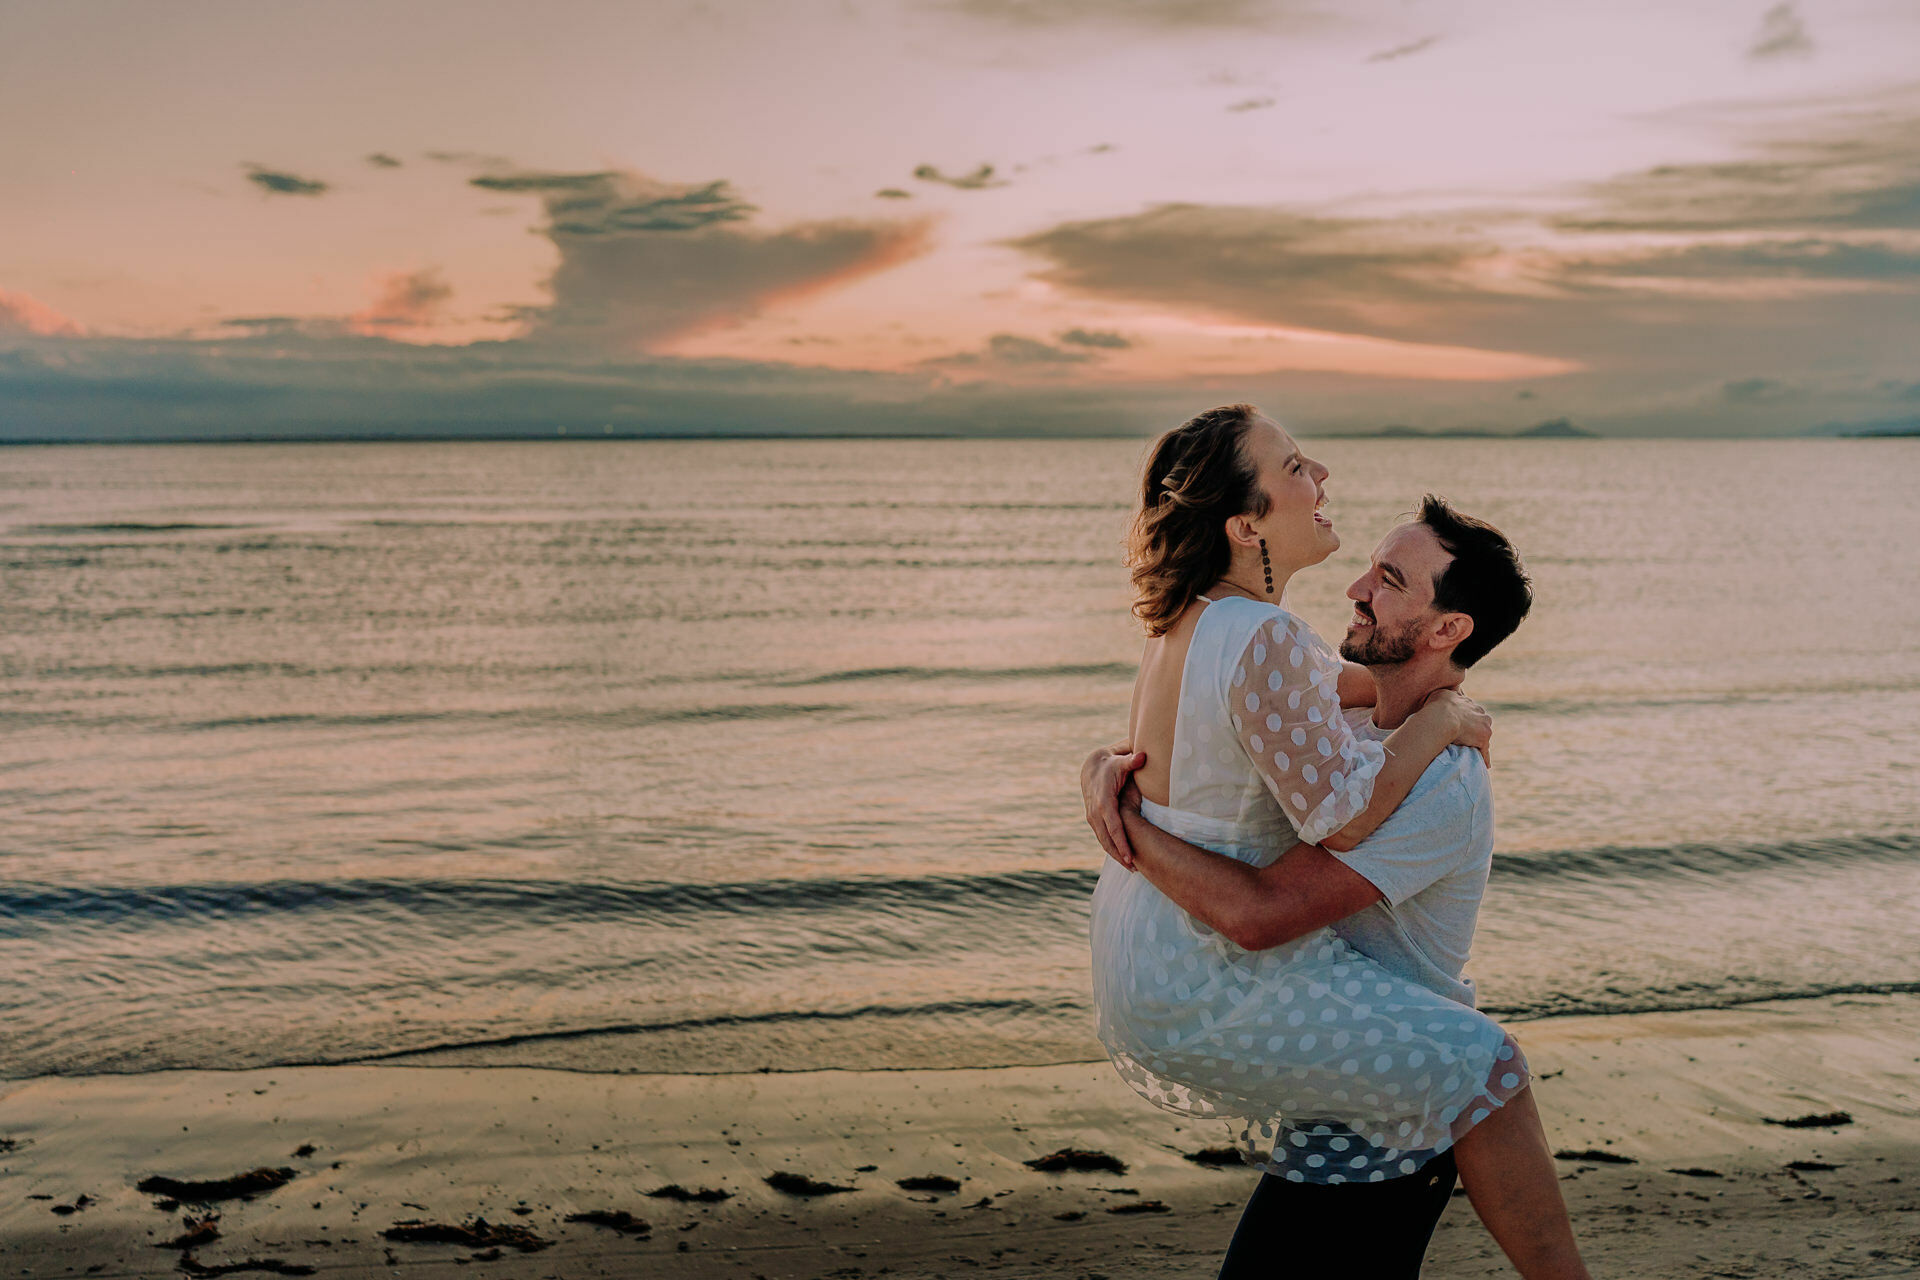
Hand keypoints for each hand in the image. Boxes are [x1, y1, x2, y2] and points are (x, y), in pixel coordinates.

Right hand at [1082, 745, 1147, 869]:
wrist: (1092, 767)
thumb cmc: (1111, 765)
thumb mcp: (1121, 761)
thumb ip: (1133, 761)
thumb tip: (1144, 756)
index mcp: (1103, 801)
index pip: (1113, 826)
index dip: (1122, 843)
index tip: (1131, 857)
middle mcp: (1095, 812)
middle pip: (1107, 839)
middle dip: (1120, 855)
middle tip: (1135, 868)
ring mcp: (1092, 817)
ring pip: (1103, 841)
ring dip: (1116, 855)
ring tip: (1132, 867)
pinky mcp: (1093, 820)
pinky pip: (1102, 838)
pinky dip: (1112, 849)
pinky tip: (1123, 858)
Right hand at [1419, 687, 1492, 768]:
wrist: (1442, 717)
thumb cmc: (1437, 706)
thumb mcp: (1441, 694)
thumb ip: (1446, 695)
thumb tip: (1444, 697)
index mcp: (1470, 703)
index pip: (1471, 713)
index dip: (1466, 720)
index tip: (1461, 727)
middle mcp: (1480, 712)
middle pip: (1480, 723)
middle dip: (1475, 730)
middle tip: (1465, 740)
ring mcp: (1483, 726)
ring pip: (1483, 737)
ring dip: (1479, 744)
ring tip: (1473, 754)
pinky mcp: (1483, 739)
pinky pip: (1484, 751)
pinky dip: (1484, 758)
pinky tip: (1483, 765)